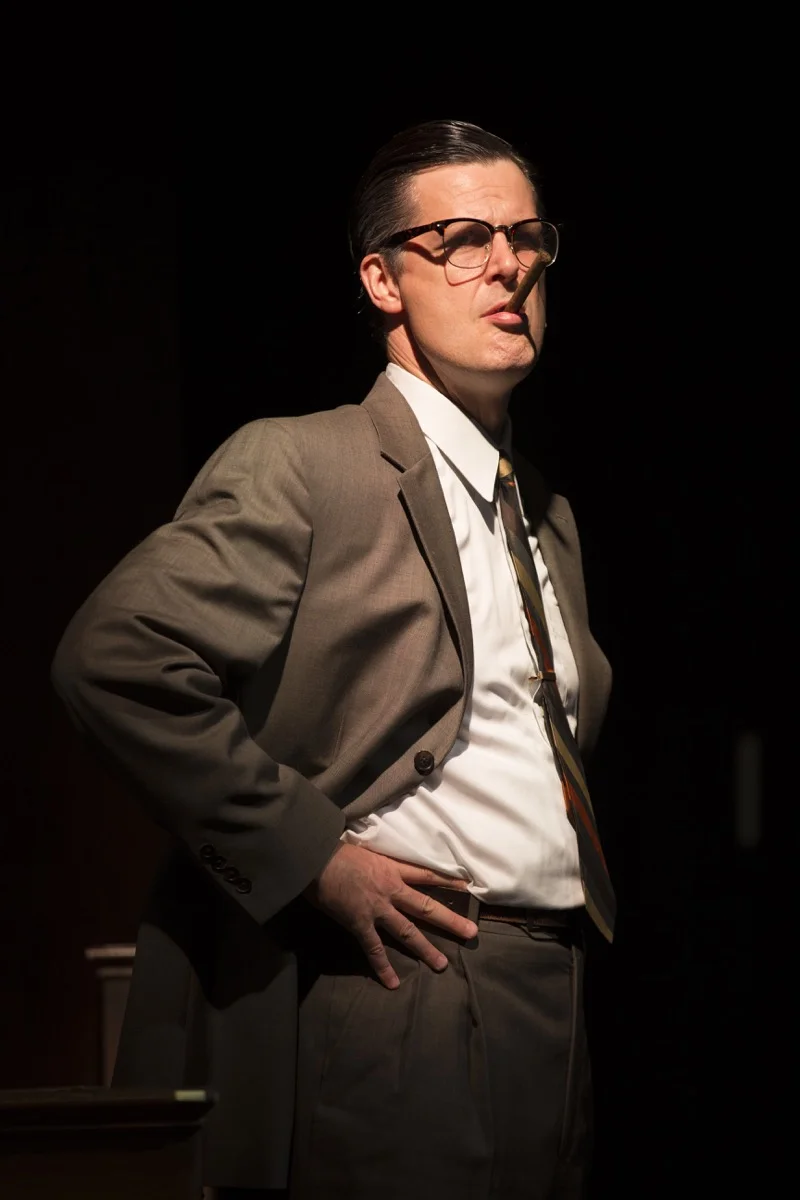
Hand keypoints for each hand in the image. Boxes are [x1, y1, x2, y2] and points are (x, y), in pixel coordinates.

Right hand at [302, 843, 477, 989]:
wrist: (315, 858)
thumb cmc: (335, 849)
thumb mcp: (363, 850)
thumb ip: (375, 862)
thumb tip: (376, 867)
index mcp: (391, 868)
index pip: (425, 874)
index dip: (447, 880)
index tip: (466, 886)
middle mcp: (391, 889)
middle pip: (427, 906)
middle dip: (450, 920)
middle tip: (471, 932)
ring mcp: (377, 909)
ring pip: (408, 932)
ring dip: (425, 949)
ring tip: (442, 964)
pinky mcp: (360, 923)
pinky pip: (374, 949)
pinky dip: (383, 967)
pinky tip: (393, 983)